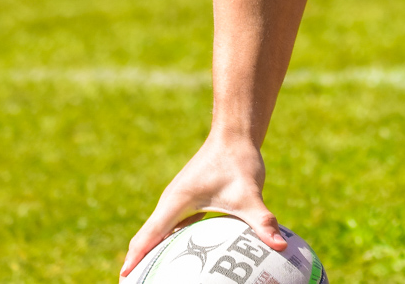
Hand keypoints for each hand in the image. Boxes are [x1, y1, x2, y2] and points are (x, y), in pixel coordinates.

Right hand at [119, 134, 286, 277]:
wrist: (236, 134)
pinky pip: (172, 228)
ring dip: (151, 254)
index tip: (124, 279)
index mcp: (175, 202)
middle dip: (138, 262)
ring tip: (150, 279)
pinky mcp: (187, 200)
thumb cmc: (238, 161)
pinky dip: (169, 244)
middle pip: (146, 238)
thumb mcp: (250, 194)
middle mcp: (170, 202)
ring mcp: (177, 201)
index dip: (135, 259)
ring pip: (157, 233)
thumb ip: (262, 222)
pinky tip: (180, 261)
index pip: (148, 237)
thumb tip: (280, 246)